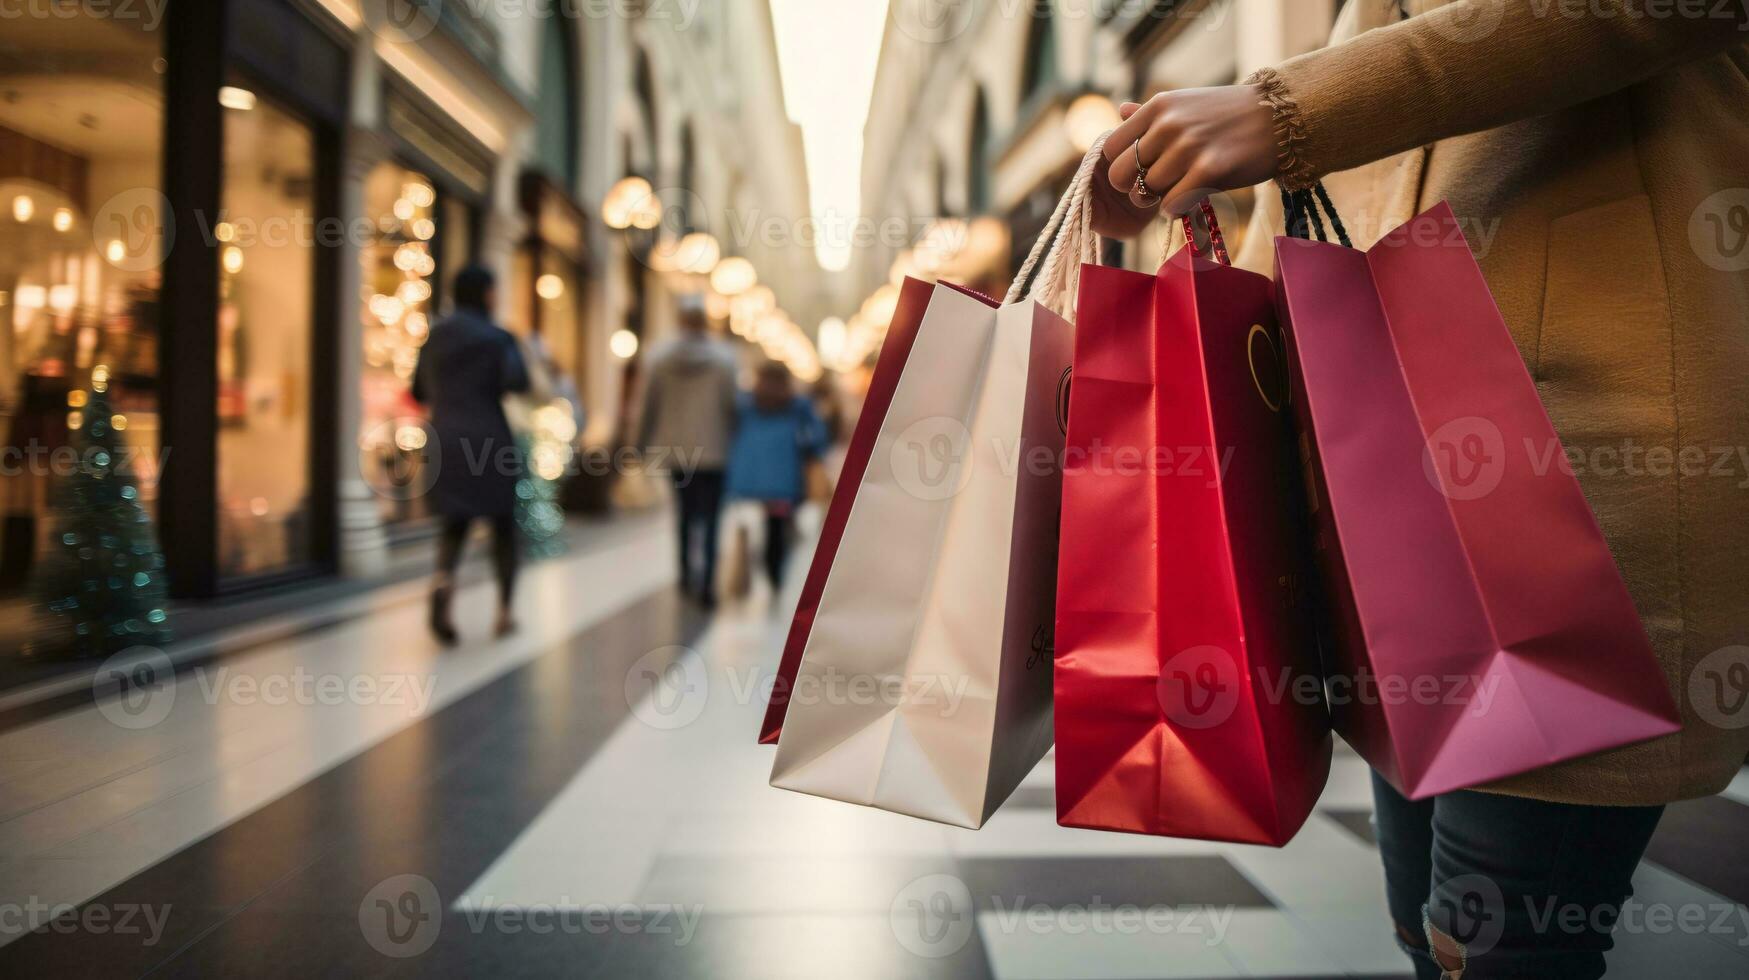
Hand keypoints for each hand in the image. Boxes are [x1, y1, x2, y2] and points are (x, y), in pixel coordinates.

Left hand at [1090, 85, 1279, 235]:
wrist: (1279, 115)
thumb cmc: (1228, 115)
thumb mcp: (1186, 104)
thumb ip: (1151, 115)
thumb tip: (1120, 111)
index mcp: (1158, 107)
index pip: (1110, 148)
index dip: (1122, 166)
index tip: (1141, 170)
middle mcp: (1168, 124)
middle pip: (1123, 175)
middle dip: (1135, 188)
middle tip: (1156, 188)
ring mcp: (1189, 146)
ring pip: (1148, 192)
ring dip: (1161, 199)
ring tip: (1182, 188)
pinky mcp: (1210, 168)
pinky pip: (1172, 204)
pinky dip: (1177, 209)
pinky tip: (1191, 198)